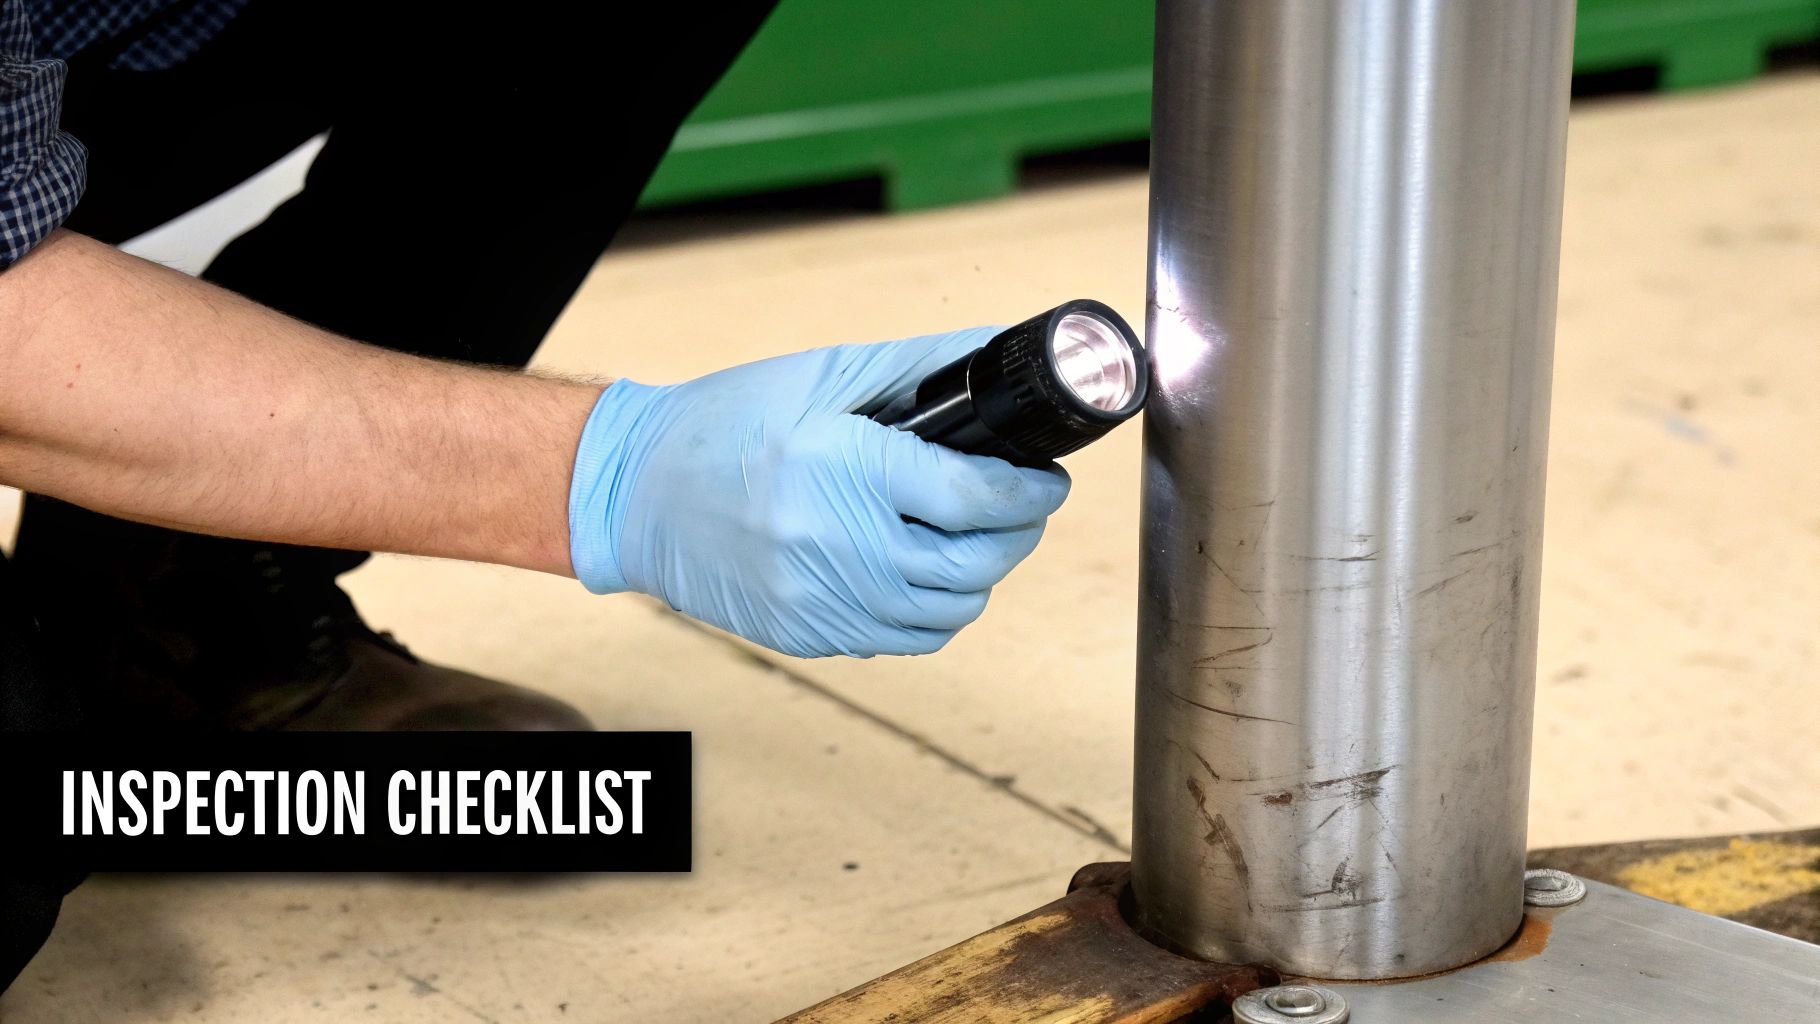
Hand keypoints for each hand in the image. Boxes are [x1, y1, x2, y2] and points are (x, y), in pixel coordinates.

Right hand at [568, 329, 1070, 657]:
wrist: (635, 494)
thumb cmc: (723, 425)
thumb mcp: (822, 375)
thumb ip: (918, 364)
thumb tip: (995, 349)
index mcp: (847, 468)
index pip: (978, 496)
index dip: (1031, 492)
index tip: (1046, 480)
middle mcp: (841, 544)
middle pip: (978, 562)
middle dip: (1020, 532)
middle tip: (1024, 507)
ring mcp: (826, 600)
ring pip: (951, 611)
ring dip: (982, 576)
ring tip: (977, 539)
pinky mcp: (811, 635)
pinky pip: (905, 640)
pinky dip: (934, 610)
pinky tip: (925, 573)